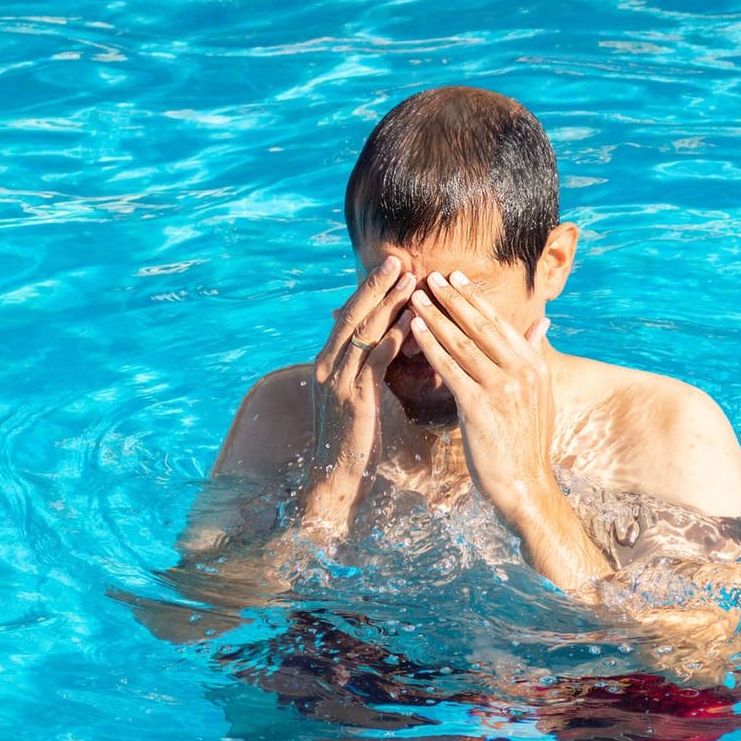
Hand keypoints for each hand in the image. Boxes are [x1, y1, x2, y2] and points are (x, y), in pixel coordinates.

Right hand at [302, 256, 414, 524]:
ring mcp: (338, 382)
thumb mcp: (362, 397)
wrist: (335, 480)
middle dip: (376, 287)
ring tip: (409, 280)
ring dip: (388, 304)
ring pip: (363, 333)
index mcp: (330, 364)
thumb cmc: (356, 442)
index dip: (370, 292)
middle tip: (398, 260)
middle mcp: (328, 367)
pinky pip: (374, 362)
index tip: (391, 268)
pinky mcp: (353, 399)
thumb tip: (391, 345)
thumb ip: (371, 370)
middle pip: (353, 316)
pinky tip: (412, 323)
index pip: (351, 317)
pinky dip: (392, 339)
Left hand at [407, 270, 554, 517]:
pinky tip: (415, 331)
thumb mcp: (539, 397)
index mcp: (534, 366)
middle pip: (481, 327)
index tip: (456, 279)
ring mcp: (503, 388)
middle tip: (431, 276)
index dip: (475, 300)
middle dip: (453, 299)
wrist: (526, 486)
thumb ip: (534, 357)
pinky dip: (432, 346)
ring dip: (436, 317)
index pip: (500, 324)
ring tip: (416, 297)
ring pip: (463, 343)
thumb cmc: (525, 444)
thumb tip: (542, 325)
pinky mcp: (481, 406)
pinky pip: (451, 368)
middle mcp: (522, 372)